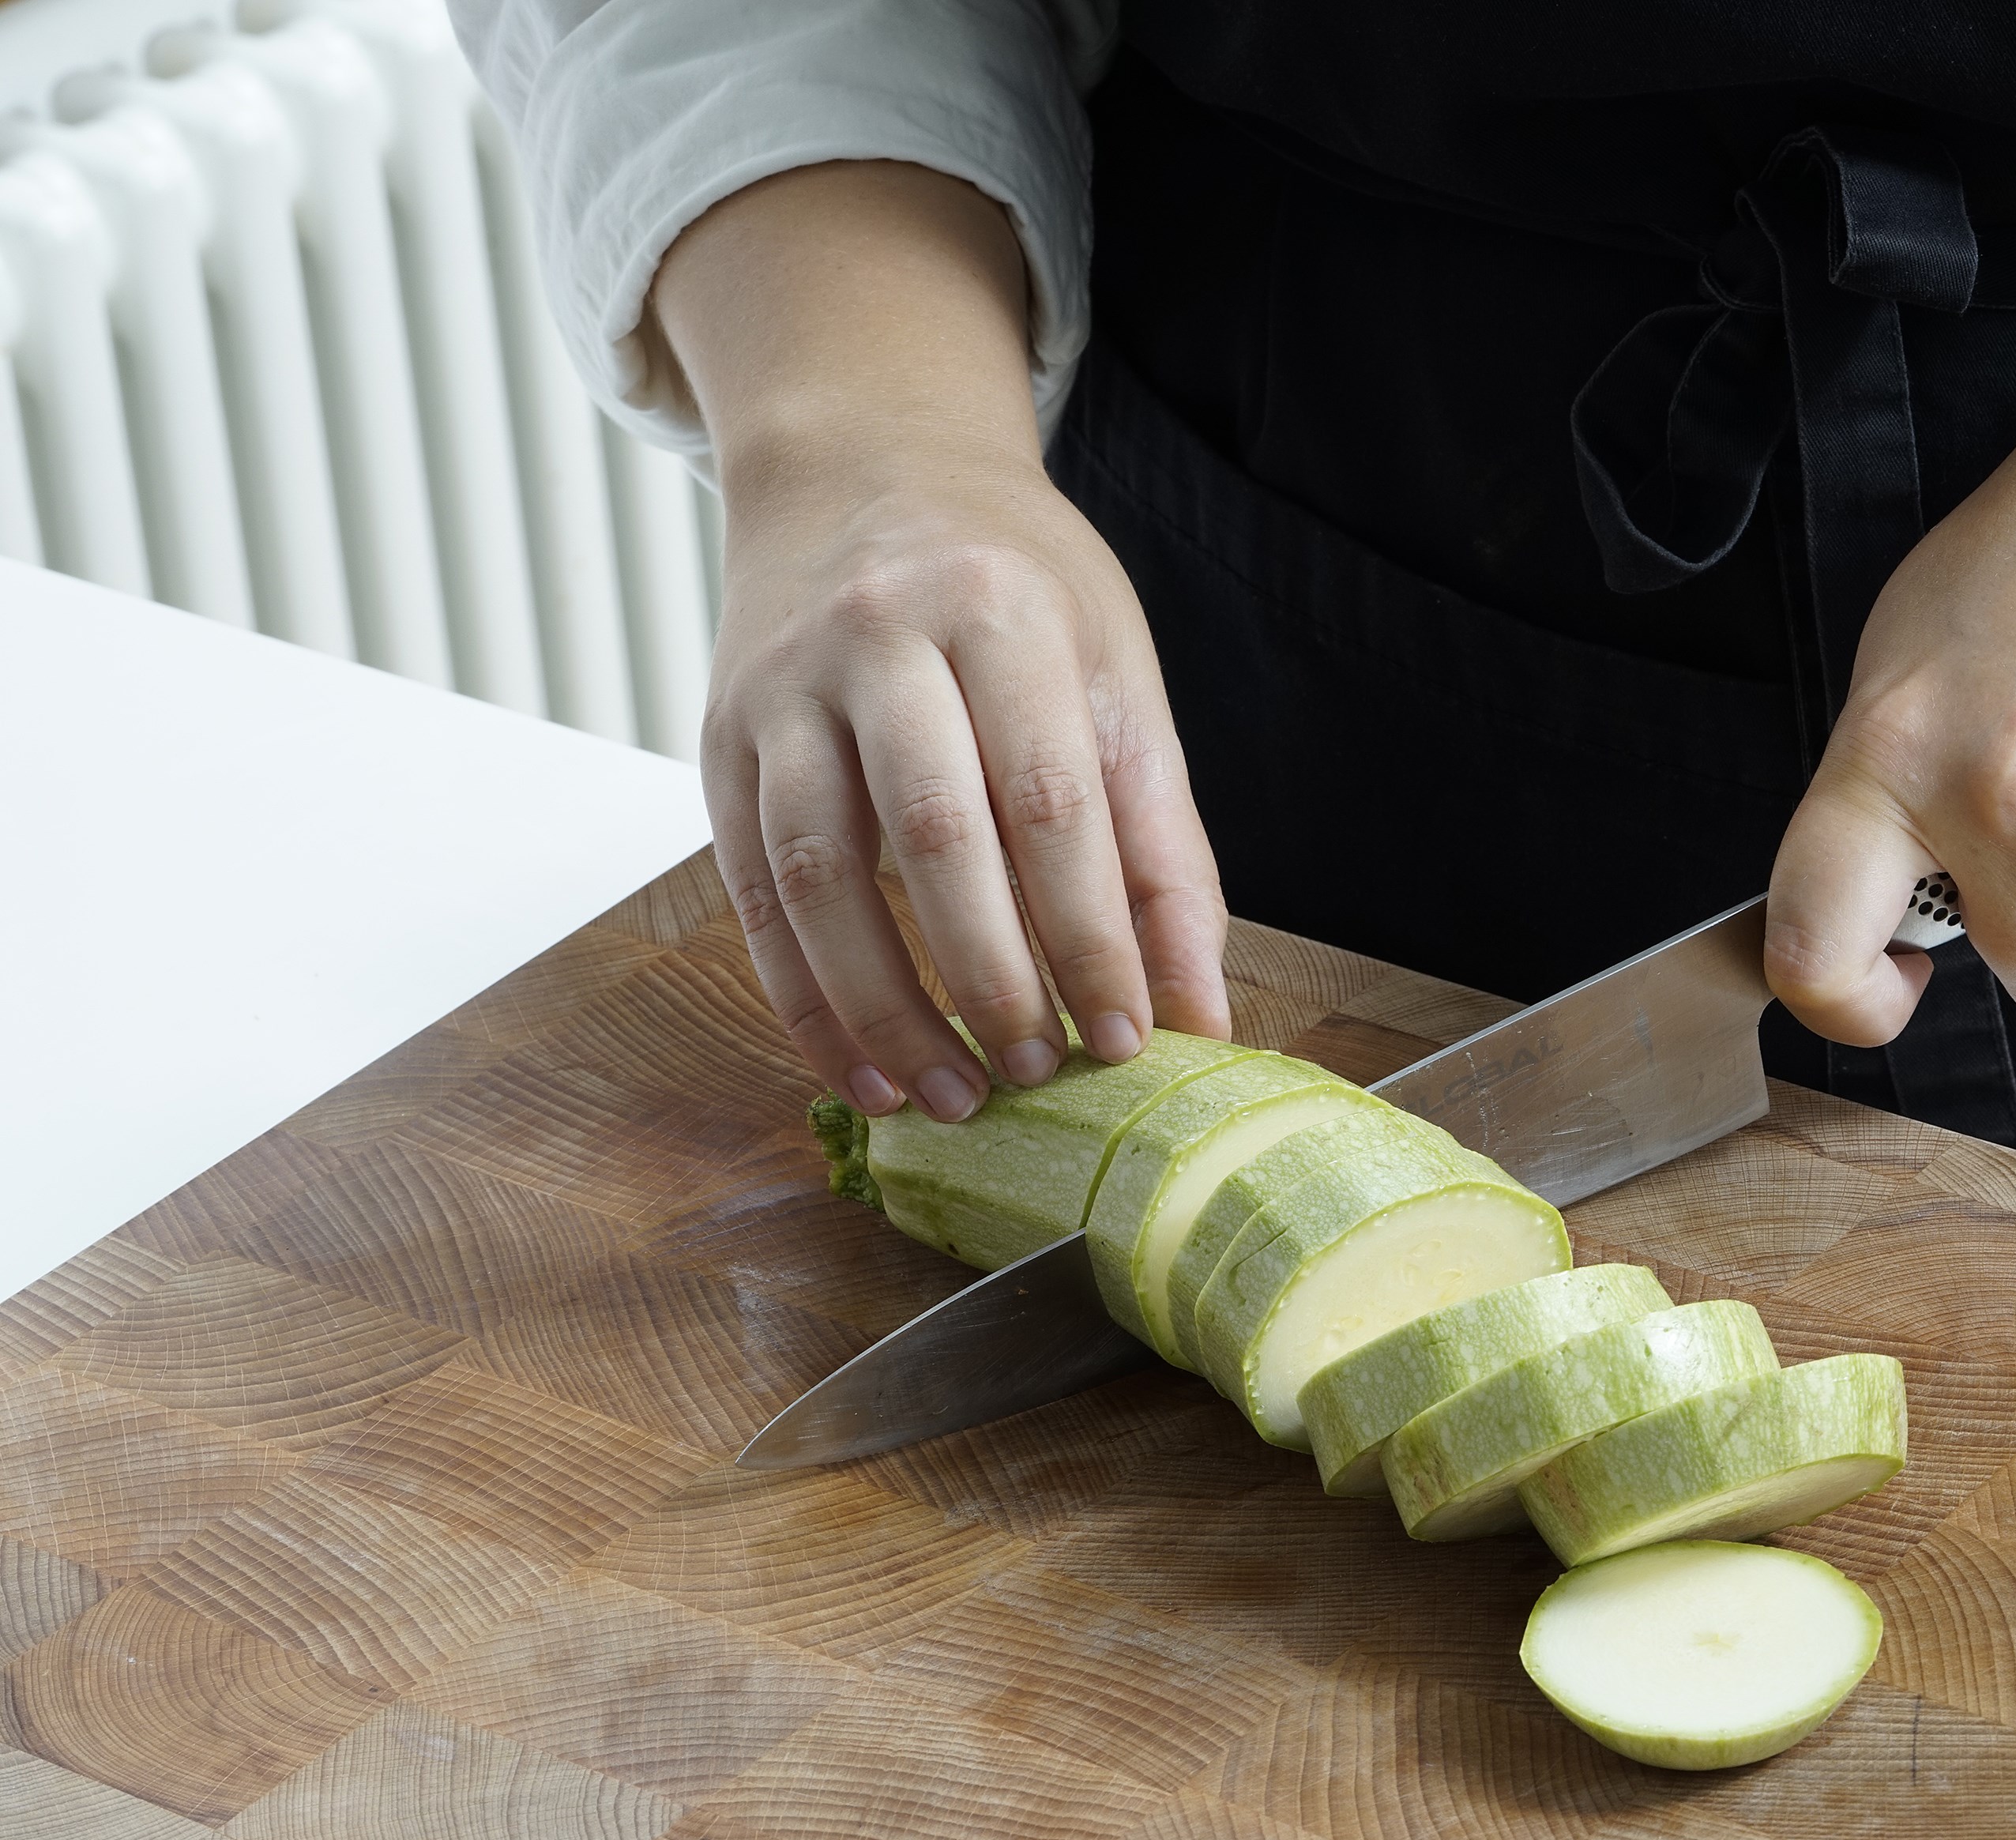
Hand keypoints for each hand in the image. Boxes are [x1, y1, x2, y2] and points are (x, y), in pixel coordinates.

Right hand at [654, 163, 1229, 1119]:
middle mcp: (882, 639)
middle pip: (936, 838)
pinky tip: (859, 1069)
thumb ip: (1160, 843)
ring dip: (887, 1011)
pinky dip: (804, 996)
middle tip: (1043, 1075)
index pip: (1053, 802)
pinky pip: (753, 889)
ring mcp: (785, 687)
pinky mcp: (720, 738)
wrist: (861, 466)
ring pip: (822, 875)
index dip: (1092, 935)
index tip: (1130, 1039)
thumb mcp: (1113, 672)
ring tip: (952, 1098)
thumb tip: (1197, 1010)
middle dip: (995, 979)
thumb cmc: (1013, 586)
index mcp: (1004, 612)